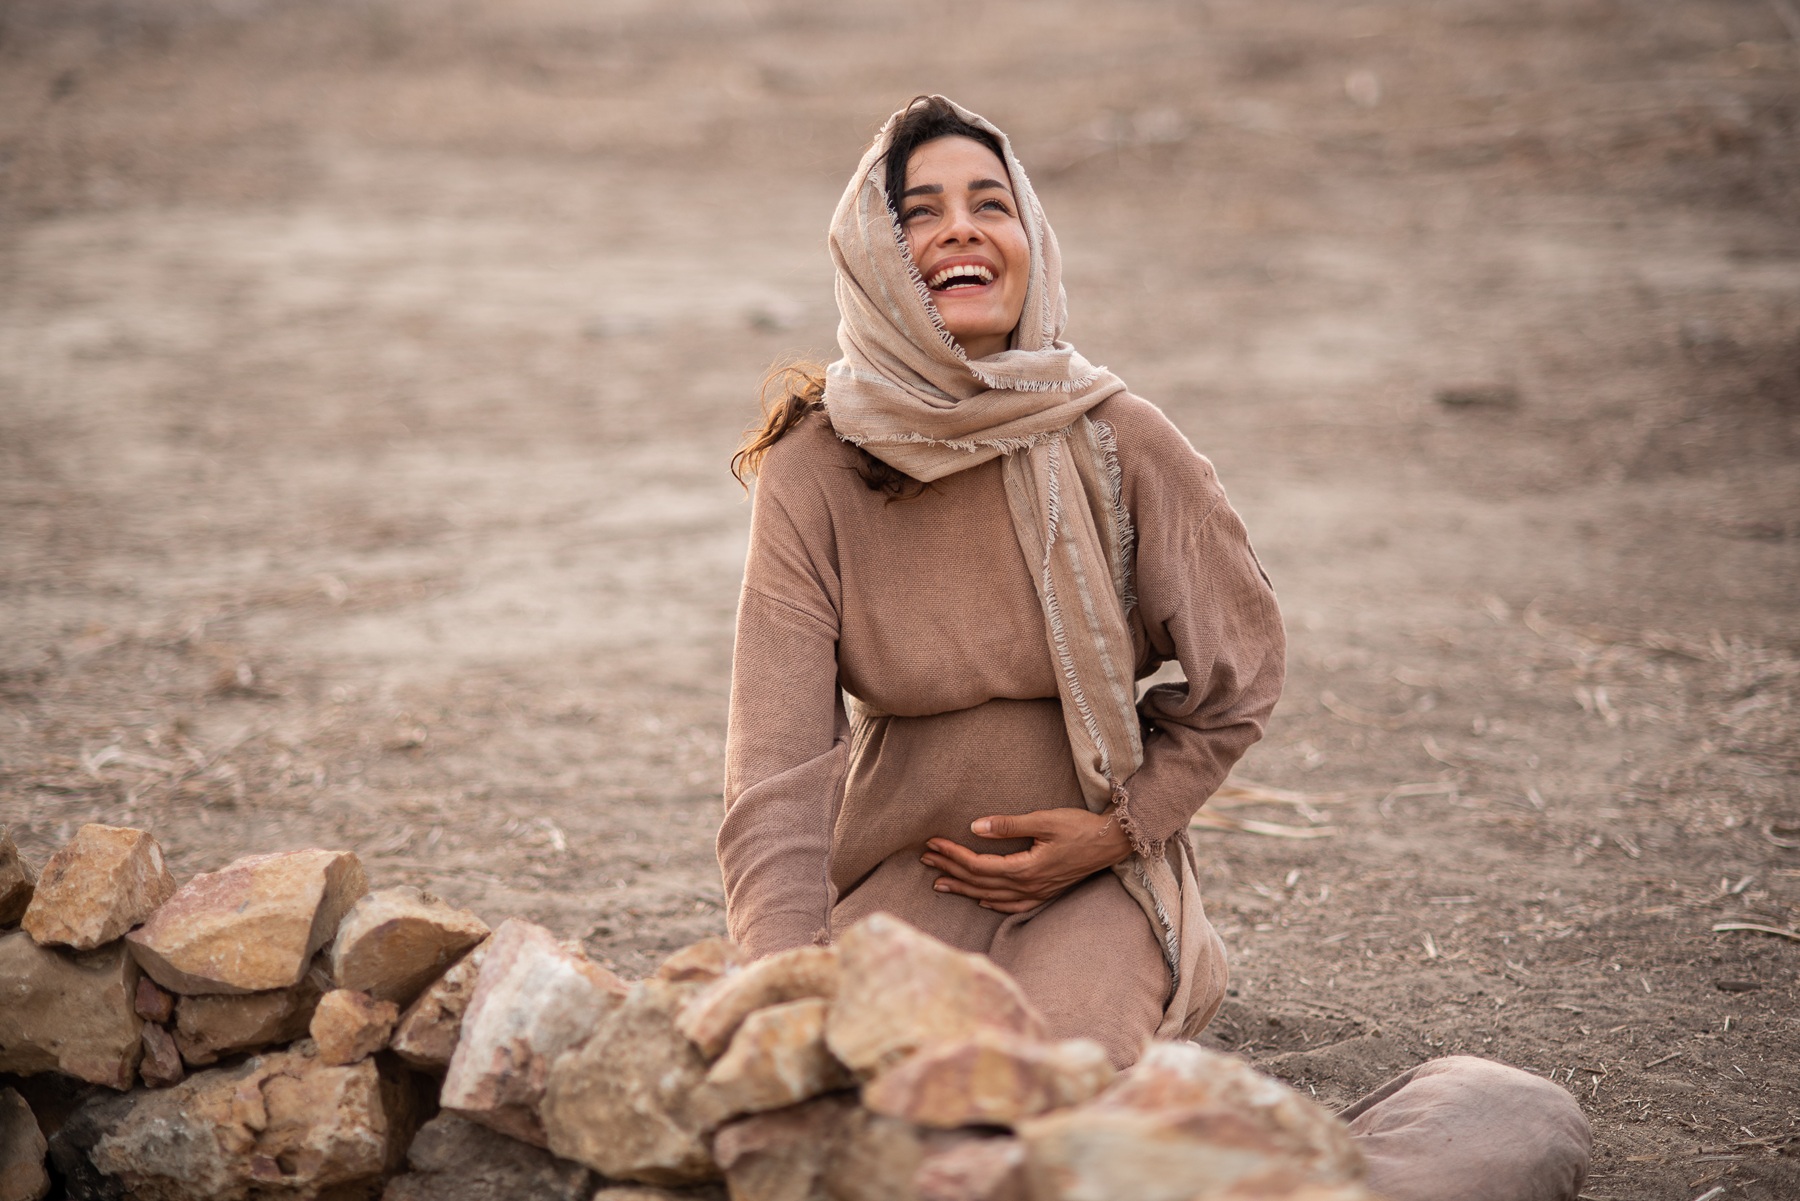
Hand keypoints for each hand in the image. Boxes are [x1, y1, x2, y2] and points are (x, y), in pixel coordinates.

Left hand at [921, 807, 1132, 913]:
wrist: (1111, 843)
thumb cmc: (1079, 827)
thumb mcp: (1044, 820)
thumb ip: (1009, 825)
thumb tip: (976, 826)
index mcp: (1026, 869)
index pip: (978, 865)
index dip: (953, 856)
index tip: (933, 844)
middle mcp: (1028, 886)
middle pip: (979, 882)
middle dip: (950, 870)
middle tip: (926, 859)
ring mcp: (1037, 893)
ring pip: (991, 896)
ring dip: (963, 889)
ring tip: (939, 883)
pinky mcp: (1045, 893)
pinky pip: (1013, 905)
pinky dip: (993, 903)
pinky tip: (982, 901)